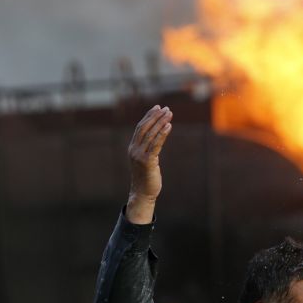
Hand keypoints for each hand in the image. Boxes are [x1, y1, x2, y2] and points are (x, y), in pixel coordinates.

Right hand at [127, 105, 172, 222]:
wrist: (142, 194)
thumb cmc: (146, 179)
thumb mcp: (146, 161)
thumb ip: (149, 150)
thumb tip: (157, 140)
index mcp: (133, 148)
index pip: (141, 128)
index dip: (149, 116)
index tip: (157, 108)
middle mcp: (134, 150)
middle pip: (145, 128)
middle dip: (156, 116)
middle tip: (166, 108)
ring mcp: (139, 155)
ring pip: (151, 134)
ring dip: (161, 122)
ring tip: (169, 113)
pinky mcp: (147, 161)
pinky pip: (156, 144)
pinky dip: (162, 134)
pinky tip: (169, 126)